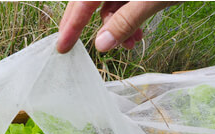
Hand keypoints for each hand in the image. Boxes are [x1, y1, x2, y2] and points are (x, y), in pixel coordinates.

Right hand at [56, 2, 175, 53]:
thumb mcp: (152, 0)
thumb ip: (125, 22)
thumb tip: (101, 46)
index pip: (82, 2)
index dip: (71, 26)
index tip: (62, 47)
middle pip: (89, 0)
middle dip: (94, 26)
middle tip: (86, 48)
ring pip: (107, 3)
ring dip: (116, 25)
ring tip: (133, 42)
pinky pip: (121, 0)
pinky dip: (127, 16)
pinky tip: (139, 30)